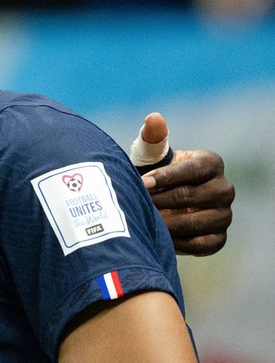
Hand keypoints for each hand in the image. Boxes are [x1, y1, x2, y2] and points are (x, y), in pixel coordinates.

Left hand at [132, 113, 233, 255]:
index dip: (165, 178)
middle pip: (190, 197)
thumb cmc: (153, 174)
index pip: (191, 170)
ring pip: (195, 222)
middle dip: (159, 202)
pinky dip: (179, 243)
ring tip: (145, 222)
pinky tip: (159, 238)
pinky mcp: (218, 238)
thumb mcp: (150, 156)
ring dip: (166, 224)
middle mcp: (224, 188)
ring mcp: (224, 214)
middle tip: (137, 205)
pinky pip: (201, 244)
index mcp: (211, 163)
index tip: (141, 184)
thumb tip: (154, 118)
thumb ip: (152, 139)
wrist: (157, 204)